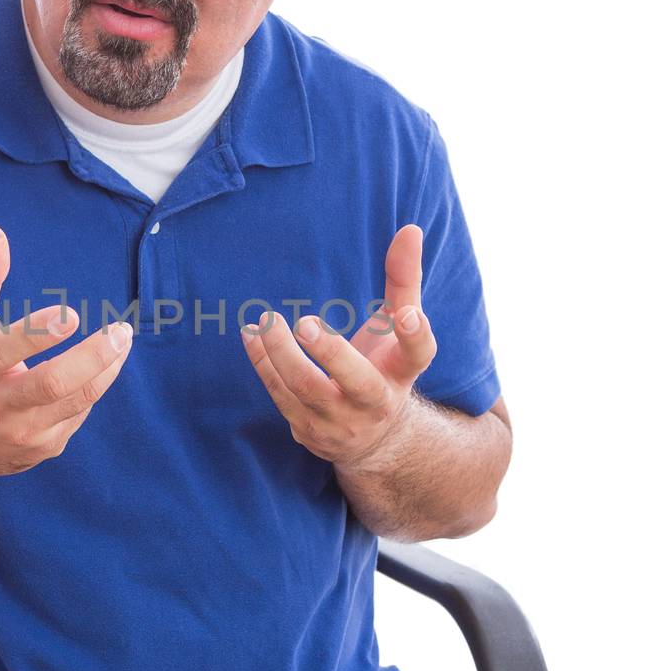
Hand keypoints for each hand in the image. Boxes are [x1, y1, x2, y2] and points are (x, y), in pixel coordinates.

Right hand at [0, 224, 132, 480]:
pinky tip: (99, 367)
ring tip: (122, 339)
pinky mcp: (42, 447)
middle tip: (120, 331)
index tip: (69, 314)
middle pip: (50, 384)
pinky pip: (79, 413)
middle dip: (91, 356)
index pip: (1, 353)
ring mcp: (20, 433)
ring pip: (75, 400)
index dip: (35, 334)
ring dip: (106, 368)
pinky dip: (93, 385)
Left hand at [240, 224, 437, 471]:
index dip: (415, 335)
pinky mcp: (309, 430)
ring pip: (307, 391)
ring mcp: (340, 421)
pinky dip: (263, 364)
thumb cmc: (385, 367)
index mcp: (402, 372)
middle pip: (357, 382)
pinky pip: (281, 396)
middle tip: (305, 323)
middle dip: (331, 354)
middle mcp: (375, 401)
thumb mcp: (398, 327)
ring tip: (268, 321)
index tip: (405, 315)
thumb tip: (410, 228)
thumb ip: (403, 280)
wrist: (374, 441)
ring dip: (282, 355)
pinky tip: (252, 336)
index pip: (418, 354)